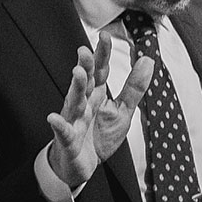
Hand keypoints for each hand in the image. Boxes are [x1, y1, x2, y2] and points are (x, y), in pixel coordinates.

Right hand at [44, 32, 154, 187]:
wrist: (83, 166)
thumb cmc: (99, 136)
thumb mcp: (123, 110)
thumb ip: (134, 87)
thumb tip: (148, 60)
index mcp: (96, 94)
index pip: (99, 71)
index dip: (101, 54)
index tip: (104, 35)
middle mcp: (83, 104)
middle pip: (84, 82)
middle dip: (85, 66)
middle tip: (85, 50)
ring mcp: (74, 121)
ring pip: (74, 102)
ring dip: (75, 88)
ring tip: (78, 73)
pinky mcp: (69, 141)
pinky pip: (64, 133)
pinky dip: (59, 125)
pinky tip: (54, 118)